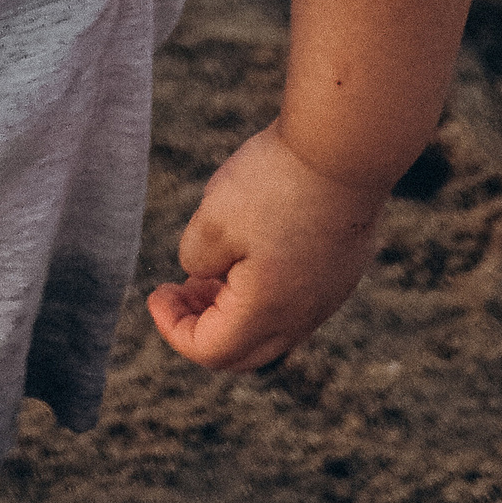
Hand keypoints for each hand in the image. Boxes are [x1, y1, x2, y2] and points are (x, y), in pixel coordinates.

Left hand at [147, 124, 385, 372]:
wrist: (346, 149)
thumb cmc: (275, 183)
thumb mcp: (213, 218)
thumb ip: (197, 258)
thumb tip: (201, 273)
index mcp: (266, 312)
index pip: (210, 351)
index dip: (173, 329)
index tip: (155, 295)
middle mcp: (302, 317)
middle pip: (244, 353)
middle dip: (202, 329)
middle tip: (178, 292)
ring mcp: (327, 296)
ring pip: (272, 328)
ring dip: (233, 310)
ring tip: (206, 271)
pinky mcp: (340, 272)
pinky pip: (295, 303)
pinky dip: (262, 294)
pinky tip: (247, 252)